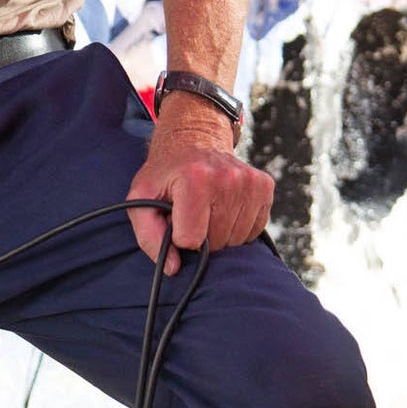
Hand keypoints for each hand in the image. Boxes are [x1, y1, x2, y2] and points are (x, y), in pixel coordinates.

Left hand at [128, 106, 273, 274]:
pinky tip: (224, 208)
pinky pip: (253, 231)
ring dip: (219, 234)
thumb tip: (173, 269)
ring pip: (236, 241)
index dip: (179, 236)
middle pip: (216, 243)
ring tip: (207, 210)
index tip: (176, 218)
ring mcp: (251, 182)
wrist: (195, 138)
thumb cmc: (166, 174)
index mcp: (196, 179)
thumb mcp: (142, 198)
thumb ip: (149, 236)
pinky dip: (237, 227)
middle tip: (192, 213)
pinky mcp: (265, 186)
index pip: (191, 240)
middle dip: (201, 237)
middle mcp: (228, 178)